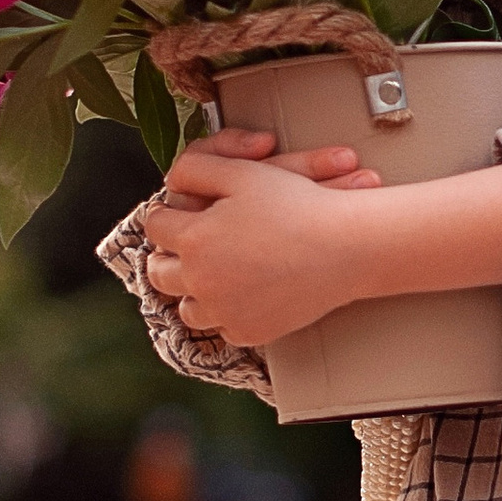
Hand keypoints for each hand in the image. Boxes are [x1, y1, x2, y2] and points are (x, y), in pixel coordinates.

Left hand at [137, 128, 382, 347]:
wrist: (346, 247)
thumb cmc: (297, 204)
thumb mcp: (242, 172)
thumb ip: (196, 168)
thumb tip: (171, 182)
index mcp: (193, 239)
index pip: (155, 226)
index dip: (165, 216)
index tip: (174, 215)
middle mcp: (201, 281)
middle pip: (159, 274)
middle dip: (167, 258)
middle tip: (178, 250)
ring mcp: (224, 312)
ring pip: (186, 309)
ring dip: (191, 291)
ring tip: (203, 278)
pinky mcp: (249, 332)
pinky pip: (222, 329)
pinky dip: (225, 315)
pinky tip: (236, 298)